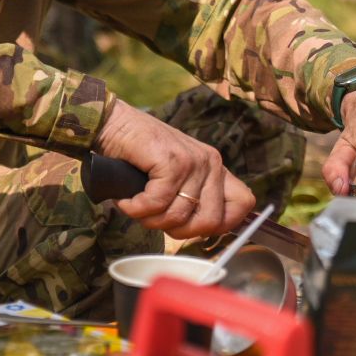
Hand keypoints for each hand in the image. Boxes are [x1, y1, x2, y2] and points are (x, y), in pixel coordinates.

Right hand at [93, 98, 254, 238]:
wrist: (112, 123)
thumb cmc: (139, 154)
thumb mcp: (175, 177)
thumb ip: (192, 197)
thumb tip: (201, 232)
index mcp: (215, 168)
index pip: (243, 204)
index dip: (222, 225)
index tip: (192, 227)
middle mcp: (211, 163)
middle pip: (210, 222)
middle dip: (178, 231)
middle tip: (155, 219)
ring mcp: (193, 161)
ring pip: (178, 216)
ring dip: (150, 219)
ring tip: (136, 205)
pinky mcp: (172, 161)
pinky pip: (157, 204)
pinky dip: (136, 208)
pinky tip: (126, 200)